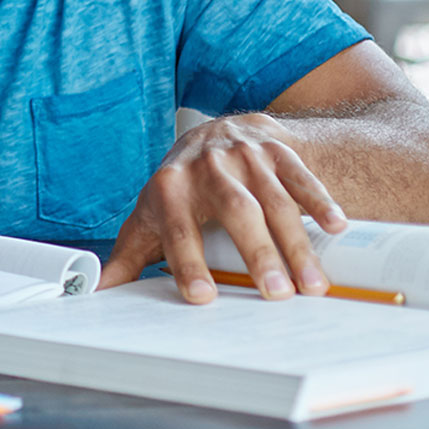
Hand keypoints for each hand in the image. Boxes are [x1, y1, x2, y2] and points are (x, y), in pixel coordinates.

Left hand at [99, 112, 346, 302]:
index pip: (178, 229)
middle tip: (276, 296)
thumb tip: (92, 292)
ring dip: (295, 243)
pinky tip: (335, 228)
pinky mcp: (276, 151)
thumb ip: (126, 258)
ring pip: (273, 200)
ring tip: (313, 285)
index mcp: (168, 188)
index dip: (187, 262)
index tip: (202, 297)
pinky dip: (319, 200)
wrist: (216, 132)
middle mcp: (206, 169)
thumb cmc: (180, 188)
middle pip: (234, 212)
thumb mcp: (149, 219)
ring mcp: (244, 158)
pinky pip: (299, 175)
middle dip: (256, 254)